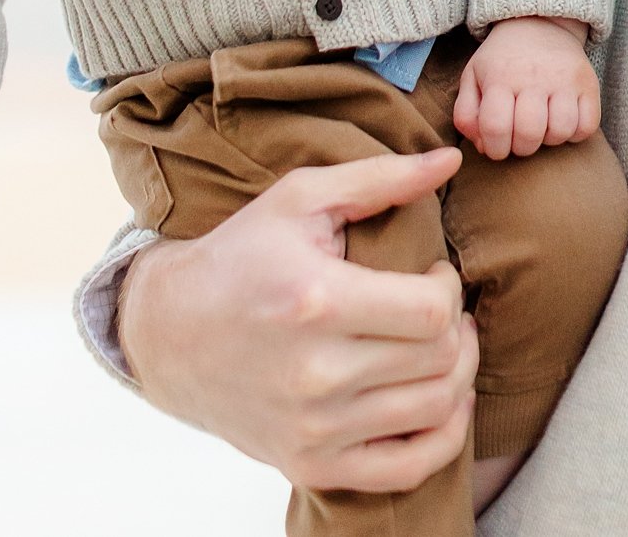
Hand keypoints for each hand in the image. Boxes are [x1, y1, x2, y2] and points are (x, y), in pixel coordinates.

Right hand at [120, 149, 479, 494]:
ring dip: (458, 374)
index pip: (431, 311)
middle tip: (441, 306)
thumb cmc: (241, 255)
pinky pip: (407, 468)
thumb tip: (451, 159)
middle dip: (456, 326)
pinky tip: (442, 401)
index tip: (432, 272)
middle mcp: (317, 373)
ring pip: (434, 410)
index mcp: (317, 301)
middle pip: (438, 360)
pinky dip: (443, 438)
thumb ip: (380, 177)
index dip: (448, 287)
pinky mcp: (309, 465)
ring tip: (442, 344)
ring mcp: (313, 428)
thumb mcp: (301, 199)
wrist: (169, 332)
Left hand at [452, 16, 600, 160]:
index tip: (497, 147)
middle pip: (529, 133)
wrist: (538, 22)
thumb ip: (466, 114)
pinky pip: (588, 125)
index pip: (495, 127)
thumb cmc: (502, 60)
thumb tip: (481, 145)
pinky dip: (575, 133)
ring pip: (560, 131)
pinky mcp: (589, 82)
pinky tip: (563, 121)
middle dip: (522, 148)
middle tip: (520, 138)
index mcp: (499, 76)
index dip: (495, 148)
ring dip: (549, 140)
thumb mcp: (474, 77)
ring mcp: (564, 79)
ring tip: (542, 127)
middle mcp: (533, 76)